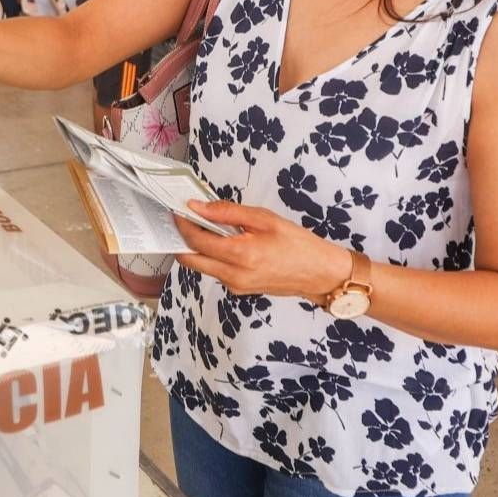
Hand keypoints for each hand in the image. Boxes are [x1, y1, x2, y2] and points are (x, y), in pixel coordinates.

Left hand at [173, 200, 352, 299]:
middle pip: (189, 259)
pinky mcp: (239, 290)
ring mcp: (235, 286)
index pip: (195, 240)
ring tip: (207, 226)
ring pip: (202, 266)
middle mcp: (233, 275)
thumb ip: (228, 212)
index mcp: (240, 254)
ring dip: (197, 247)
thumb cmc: (298, 244)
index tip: (177, 209)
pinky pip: (216, 271)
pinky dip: (212, 256)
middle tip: (183, 219)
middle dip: (182, 238)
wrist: (320, 274)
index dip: (182, 223)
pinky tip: (224, 241)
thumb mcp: (264, 219)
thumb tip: (198, 206)